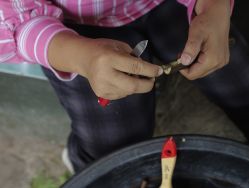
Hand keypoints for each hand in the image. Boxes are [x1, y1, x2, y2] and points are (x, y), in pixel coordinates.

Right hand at [48, 32, 162, 99]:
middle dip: (147, 85)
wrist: (84, 58)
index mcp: (109, 58)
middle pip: (133, 85)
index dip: (150, 70)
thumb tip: (148, 71)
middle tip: (152, 80)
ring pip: (129, 91)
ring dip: (136, 86)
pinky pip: (122, 94)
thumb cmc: (104, 49)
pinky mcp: (102, 94)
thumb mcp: (120, 46)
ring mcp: (102, 86)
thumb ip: (134, 58)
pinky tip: (121, 80)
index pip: (135, 67)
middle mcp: (104, 74)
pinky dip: (127, 89)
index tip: (159, 71)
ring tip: (132, 76)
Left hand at [179, 0, 230, 79]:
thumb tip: (184, 62)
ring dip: (194, 63)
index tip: (178, 58)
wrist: (218, 14)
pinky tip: (199, 50)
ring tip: (192, 49)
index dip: (182, 69)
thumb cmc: (207, 21)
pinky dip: (200, 61)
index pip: (193, 75)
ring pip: (202, 71)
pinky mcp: (222, 59)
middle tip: (184, 52)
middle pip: (197, 74)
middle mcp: (219, 63)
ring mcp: (222, 62)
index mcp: (213, 59)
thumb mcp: (196, 33)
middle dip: (188, 65)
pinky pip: (207, 66)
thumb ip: (190, 48)